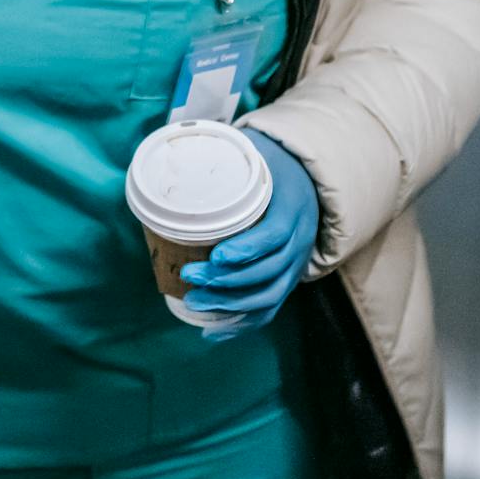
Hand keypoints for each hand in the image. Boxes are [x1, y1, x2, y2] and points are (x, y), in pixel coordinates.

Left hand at [180, 126, 319, 341]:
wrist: (307, 176)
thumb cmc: (268, 162)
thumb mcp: (252, 149)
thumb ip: (221, 152)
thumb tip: (171, 146)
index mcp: (293, 207)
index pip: (276, 235)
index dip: (247, 249)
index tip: (216, 255)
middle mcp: (301, 240)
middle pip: (269, 271)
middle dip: (228, 281)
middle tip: (189, 277)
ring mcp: (296, 262)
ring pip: (269, 295)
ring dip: (231, 305)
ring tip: (193, 301)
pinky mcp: (287, 278)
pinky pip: (269, 308)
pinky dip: (242, 324)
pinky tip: (212, 332)